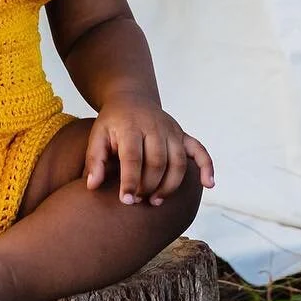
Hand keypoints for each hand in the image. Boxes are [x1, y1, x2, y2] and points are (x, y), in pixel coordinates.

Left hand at [83, 93, 215, 205]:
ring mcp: (172, 131)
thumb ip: (94, 160)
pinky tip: (208, 184)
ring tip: (156, 201)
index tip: (126, 201)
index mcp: (131, 127)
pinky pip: (200, 150)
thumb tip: (92, 186)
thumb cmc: (112, 123)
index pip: (133, 157)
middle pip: (158, 162)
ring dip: (169, 186)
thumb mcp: (97, 136)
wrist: (131, 99)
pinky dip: (207, 167)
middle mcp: (155, 127)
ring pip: (178, 162)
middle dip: (149, 186)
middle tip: (138, 201)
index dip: (131, 182)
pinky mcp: (183, 134)